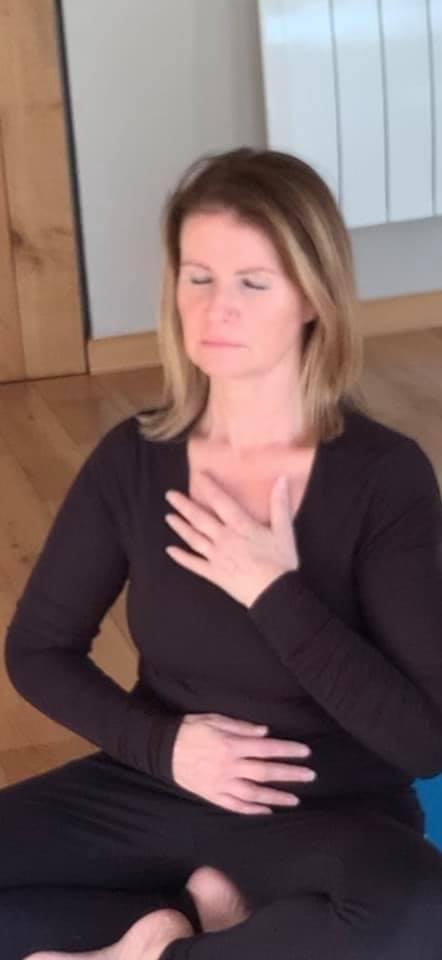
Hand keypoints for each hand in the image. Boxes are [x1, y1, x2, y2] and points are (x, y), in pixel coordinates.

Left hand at [164, 472, 298, 606]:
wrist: (274, 593)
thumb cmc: (280, 561)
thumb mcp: (284, 530)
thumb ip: (280, 504)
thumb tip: (281, 479)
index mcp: (240, 526)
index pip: (221, 502)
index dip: (209, 487)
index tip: (198, 475)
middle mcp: (224, 538)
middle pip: (200, 519)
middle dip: (184, 505)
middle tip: (170, 495)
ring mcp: (216, 557)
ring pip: (193, 538)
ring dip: (180, 527)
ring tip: (168, 517)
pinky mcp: (214, 574)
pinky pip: (194, 564)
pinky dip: (181, 557)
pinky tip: (170, 551)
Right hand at [172, 712, 315, 814]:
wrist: (161, 749)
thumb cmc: (189, 729)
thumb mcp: (215, 720)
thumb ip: (241, 727)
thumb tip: (265, 732)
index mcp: (231, 745)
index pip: (266, 748)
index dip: (287, 750)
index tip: (305, 752)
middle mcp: (229, 766)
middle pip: (265, 772)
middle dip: (289, 774)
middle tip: (310, 776)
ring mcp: (221, 783)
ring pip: (253, 793)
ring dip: (276, 797)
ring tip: (295, 800)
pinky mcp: (212, 795)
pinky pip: (235, 806)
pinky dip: (252, 810)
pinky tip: (267, 811)